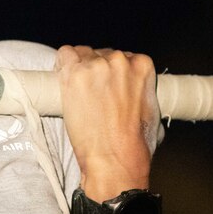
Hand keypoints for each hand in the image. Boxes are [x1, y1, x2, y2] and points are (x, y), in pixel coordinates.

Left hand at [56, 45, 158, 197]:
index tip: (106, 84)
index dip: (112, 71)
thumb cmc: (133, 143)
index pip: (122, 56)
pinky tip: (65, 80)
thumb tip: (131, 87)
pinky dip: (62, 65)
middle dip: (96, 71)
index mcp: (142, 66)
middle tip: (92, 94)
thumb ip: (140, 89)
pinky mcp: (74, 74)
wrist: (115, 159)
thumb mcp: (150, 109)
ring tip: (79, 92)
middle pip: (100, 54)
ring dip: (79, 69)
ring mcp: (96, 66)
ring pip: (82, 54)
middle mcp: (119, 61)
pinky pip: (64, 55)